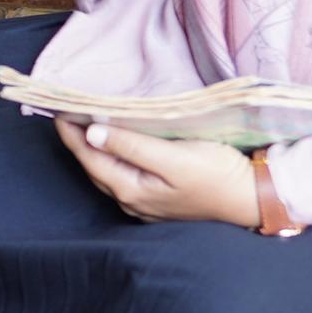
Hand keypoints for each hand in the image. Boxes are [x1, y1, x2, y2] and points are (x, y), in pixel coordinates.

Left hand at [55, 118, 260, 229]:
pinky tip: (115, 145)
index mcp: (131, 190)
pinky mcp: (159, 200)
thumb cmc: (218, 174)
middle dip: (78, 140)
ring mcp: (145, 204)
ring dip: (94, 149)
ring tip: (84, 125)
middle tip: (66, 112)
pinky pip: (124, 176)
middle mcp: (132, 201)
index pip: (89, 157)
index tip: (58, 109)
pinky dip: (113, 158)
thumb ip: (132, 147)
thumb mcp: (174, 157)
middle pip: (94, 166)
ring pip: (108, 173)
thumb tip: (92, 134)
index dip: (71, 133)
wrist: (253, 198)